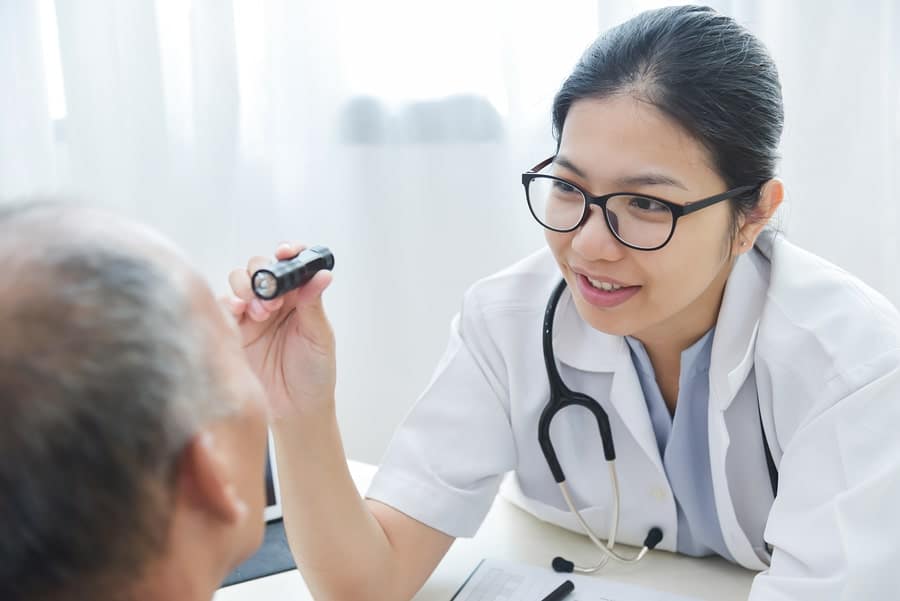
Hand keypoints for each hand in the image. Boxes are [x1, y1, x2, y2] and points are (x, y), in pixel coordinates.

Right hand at [225, 243, 334, 418]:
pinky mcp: (234, 330)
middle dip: (263, 275)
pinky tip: (239, 313)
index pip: (291, 264)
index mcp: (300, 297)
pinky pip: (223, 306)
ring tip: (260, 312)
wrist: (296, 410)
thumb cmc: (314, 373)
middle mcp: (275, 301)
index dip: (288, 253)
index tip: (285, 252)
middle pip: (260, 268)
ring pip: (240, 282)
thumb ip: (313, 304)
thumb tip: (322, 274)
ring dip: (247, 289)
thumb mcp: (319, 337)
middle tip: (273, 298)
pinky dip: (228, 302)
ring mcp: (252, 314)